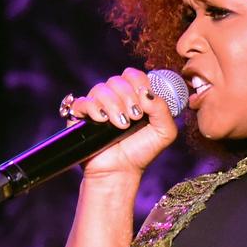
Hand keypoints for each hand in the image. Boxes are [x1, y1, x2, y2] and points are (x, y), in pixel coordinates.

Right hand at [62, 67, 178, 181]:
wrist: (120, 171)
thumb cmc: (142, 151)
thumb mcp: (165, 132)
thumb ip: (163, 110)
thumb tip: (147, 93)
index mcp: (134, 96)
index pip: (134, 75)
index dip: (140, 83)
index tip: (146, 102)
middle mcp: (115, 97)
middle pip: (117, 80)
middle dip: (128, 97)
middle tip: (135, 117)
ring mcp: (97, 105)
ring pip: (101, 89)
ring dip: (114, 105)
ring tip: (121, 124)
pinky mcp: (81, 116)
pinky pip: (82, 101)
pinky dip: (94, 108)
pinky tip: (103, 120)